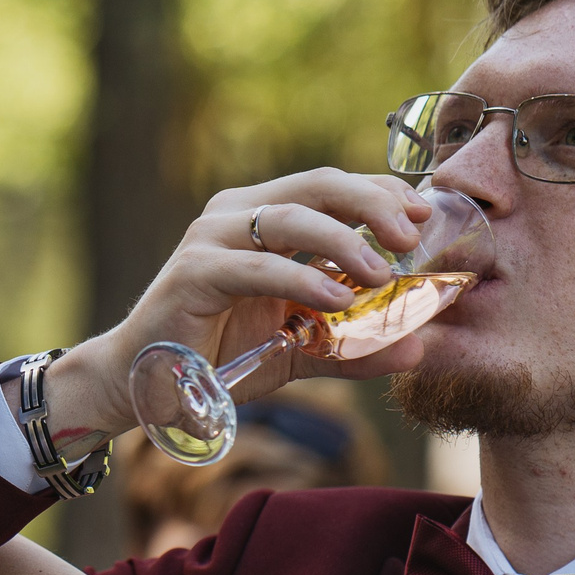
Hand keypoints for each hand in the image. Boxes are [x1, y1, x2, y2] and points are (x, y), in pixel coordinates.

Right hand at [46, 168, 432, 438]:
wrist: (150, 389)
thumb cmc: (220, 358)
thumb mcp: (300, 349)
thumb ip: (355, 345)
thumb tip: (418, 348)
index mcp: (262, 217)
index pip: (332, 186)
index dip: (380, 192)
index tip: (424, 215)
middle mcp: (236, 214)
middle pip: (318, 185)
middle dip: (372, 203)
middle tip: (413, 235)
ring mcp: (211, 238)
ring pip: (291, 216)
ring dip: (344, 239)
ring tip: (383, 271)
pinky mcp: (193, 273)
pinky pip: (257, 267)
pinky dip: (301, 279)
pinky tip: (336, 297)